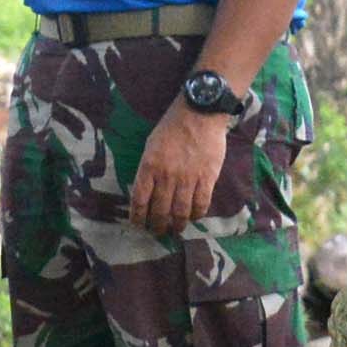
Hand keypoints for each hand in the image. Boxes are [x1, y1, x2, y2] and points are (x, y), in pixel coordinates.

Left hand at [130, 99, 232, 238]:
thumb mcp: (150, 146)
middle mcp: (167, 176)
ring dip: (177, 225)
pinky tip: (194, 217)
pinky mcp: (208, 177)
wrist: (200, 113)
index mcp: (149, 167)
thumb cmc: (172, 128)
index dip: (138, 217)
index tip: (139, 224)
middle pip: (160, 210)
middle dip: (157, 225)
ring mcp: (188, 178)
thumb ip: (148, 169)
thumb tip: (148, 191)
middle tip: (158, 232)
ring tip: (175, 230)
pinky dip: (197, 214)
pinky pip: (202, 203)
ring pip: (181, 211)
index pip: (140, 200)